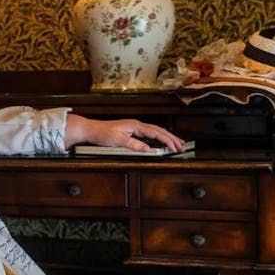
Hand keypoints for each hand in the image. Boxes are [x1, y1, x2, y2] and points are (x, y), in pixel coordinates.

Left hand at [64, 114, 185, 152]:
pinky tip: (162, 141)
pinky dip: (159, 137)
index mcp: (136, 125)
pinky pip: (150, 134)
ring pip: (156, 131)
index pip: (156, 132)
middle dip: (172, 138)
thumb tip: (148, 149)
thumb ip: (134, 145)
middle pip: (159, 130)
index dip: (167, 140)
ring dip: (167, 137)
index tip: (175, 147)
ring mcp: (135, 127)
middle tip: (182, 146)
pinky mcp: (132, 131)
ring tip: (178, 143)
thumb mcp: (118, 141)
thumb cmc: (103, 133)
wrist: (92, 129)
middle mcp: (137, 125)